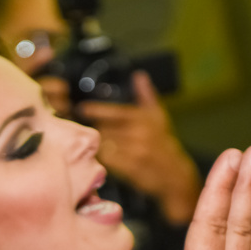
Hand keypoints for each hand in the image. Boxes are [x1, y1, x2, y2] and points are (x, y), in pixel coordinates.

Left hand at [77, 71, 199, 224]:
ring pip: (106, 144)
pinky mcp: (131, 168)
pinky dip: (102, 157)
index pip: (115, 111)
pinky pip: (109, 161)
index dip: (96, 110)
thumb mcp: (158, 116)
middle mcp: (139, 134)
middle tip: (75, 125)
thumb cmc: (163, 143)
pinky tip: (95, 156)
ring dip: (94, 143)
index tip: (82, 108)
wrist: (174, 174)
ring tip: (82, 141)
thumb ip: (146, 95)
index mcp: (143, 119)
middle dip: (91, 127)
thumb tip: (139, 75)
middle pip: (106, 128)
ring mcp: (135, 151)